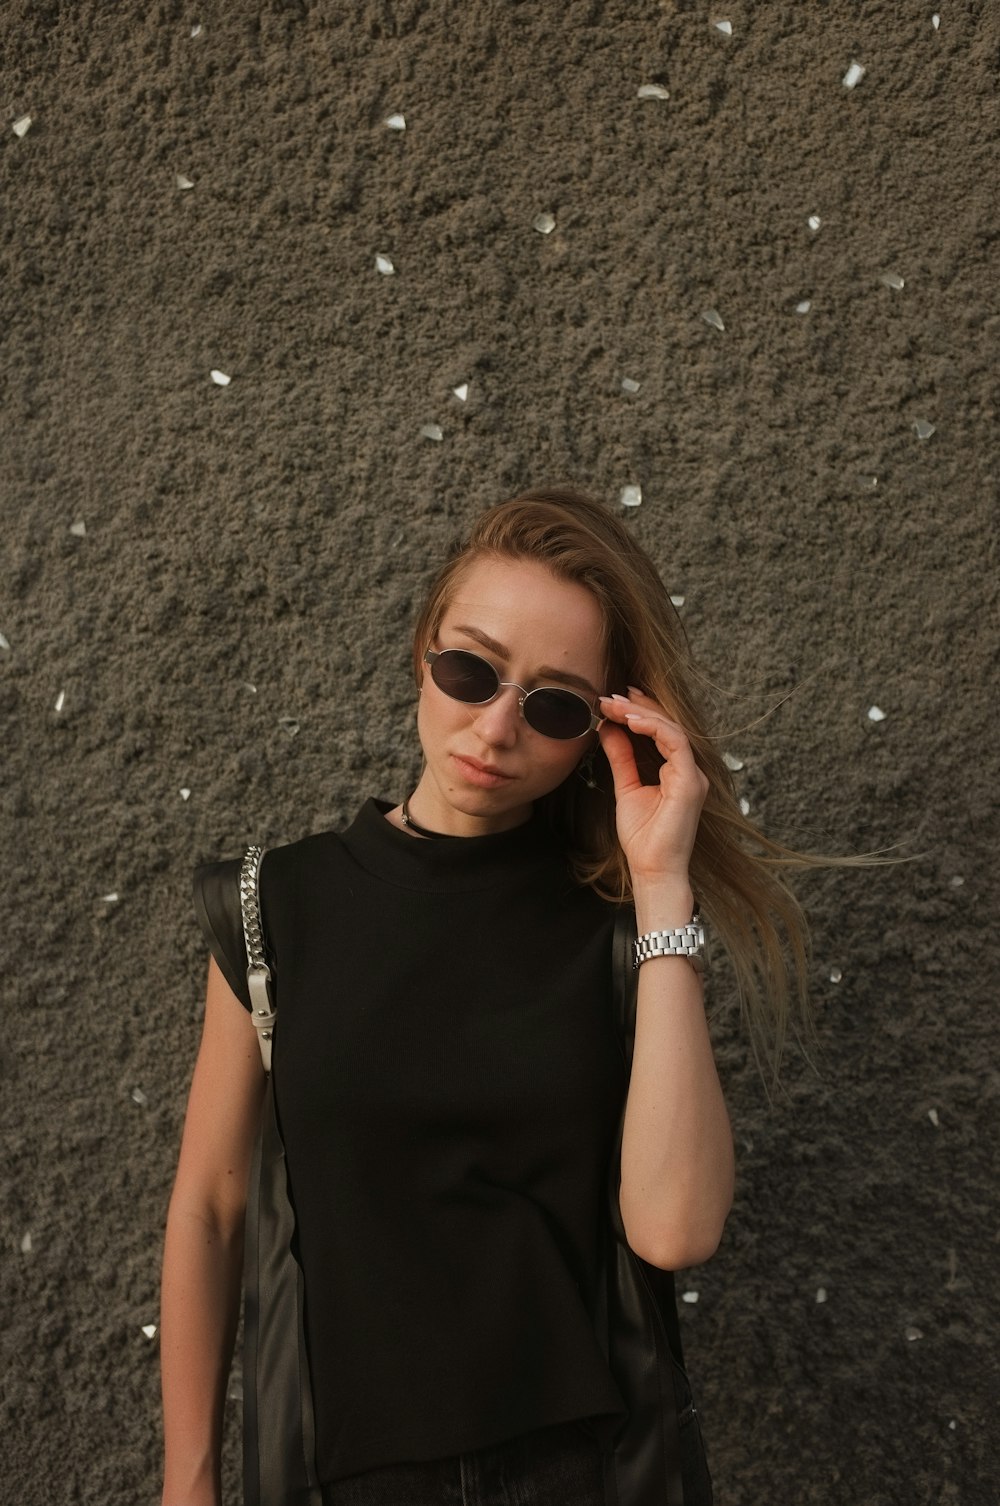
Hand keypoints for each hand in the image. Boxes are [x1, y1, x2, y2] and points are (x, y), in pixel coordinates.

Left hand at [597, 689, 708, 891]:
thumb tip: (608, 728)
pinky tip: (630, 721)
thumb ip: (621, 757)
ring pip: (672, 729)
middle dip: (638, 706)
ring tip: (615, 705)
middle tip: (610, 696)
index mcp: (677, 771)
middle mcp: (689, 770)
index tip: (612, 700)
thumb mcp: (626, 787)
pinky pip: (675, 743)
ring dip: (642, 713)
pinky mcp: (691, 783)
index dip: (640, 711)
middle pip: (668, 725)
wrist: (652, 869)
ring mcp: (693, 775)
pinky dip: (653, 728)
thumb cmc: (643, 837)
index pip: (661, 730)